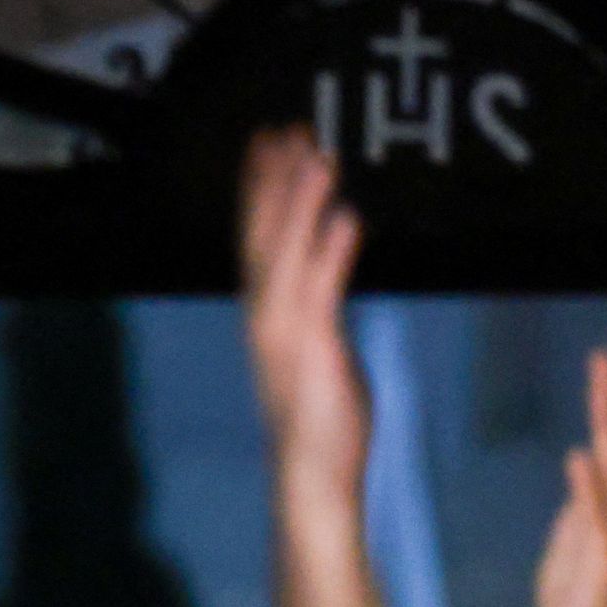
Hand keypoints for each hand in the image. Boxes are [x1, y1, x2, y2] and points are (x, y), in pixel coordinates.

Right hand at [238, 128, 369, 510]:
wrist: (309, 477)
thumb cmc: (322, 424)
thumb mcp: (323, 351)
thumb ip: (322, 303)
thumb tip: (333, 261)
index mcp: (267, 315)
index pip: (259, 241)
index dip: (263, 191)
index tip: (270, 145)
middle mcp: (266, 316)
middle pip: (262, 235)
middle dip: (272, 182)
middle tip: (283, 129)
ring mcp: (284, 331)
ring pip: (286, 252)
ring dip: (300, 203)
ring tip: (319, 155)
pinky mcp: (312, 348)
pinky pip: (321, 290)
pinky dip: (330, 252)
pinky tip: (346, 216)